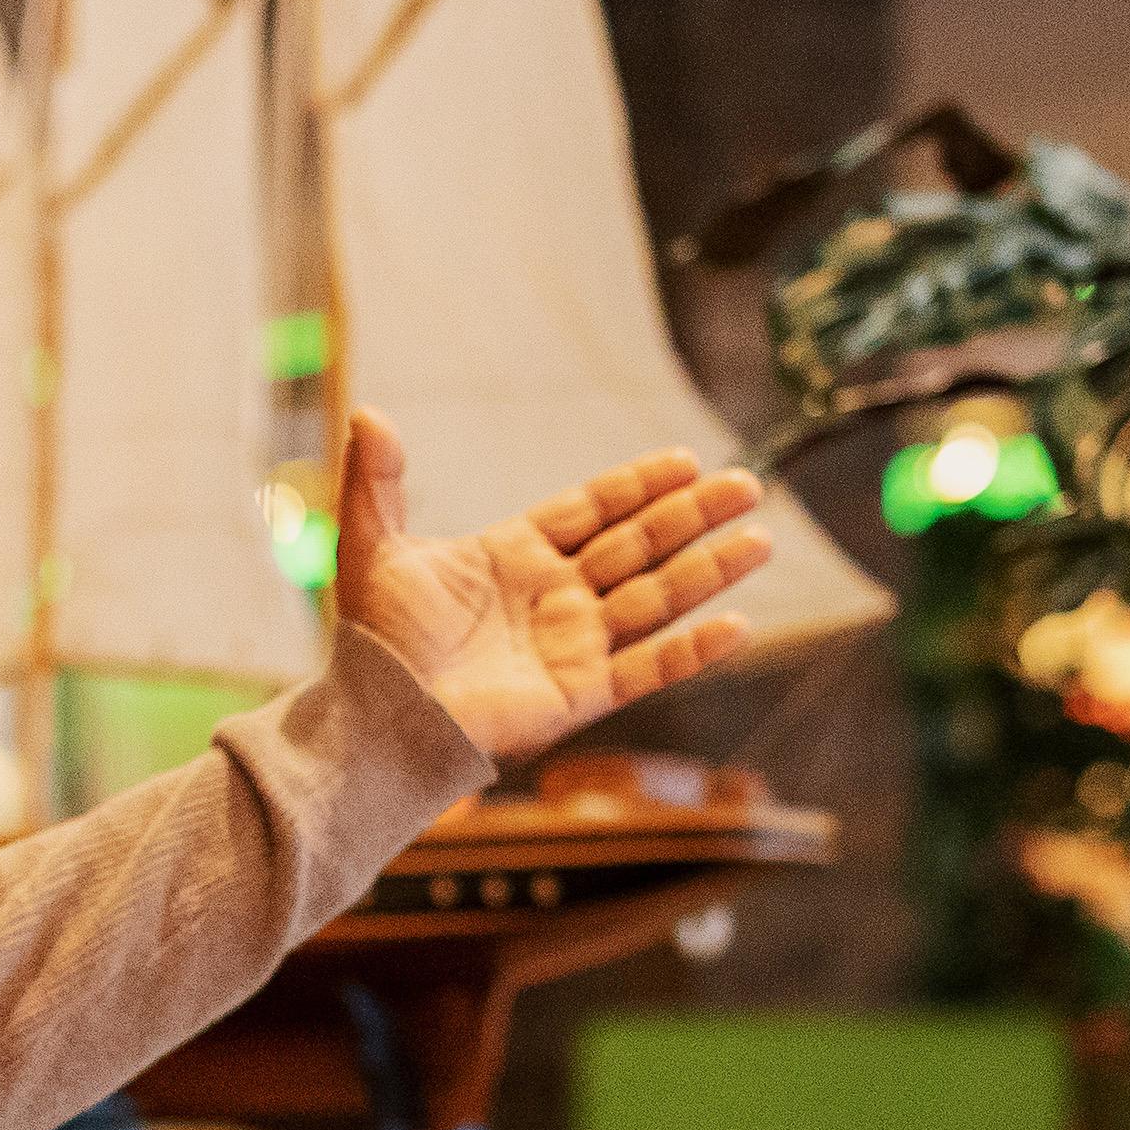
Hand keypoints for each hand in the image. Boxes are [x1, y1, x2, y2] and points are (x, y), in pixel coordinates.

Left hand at [330, 409, 772, 763]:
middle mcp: (554, 597)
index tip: (685, 460)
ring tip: (760, 538)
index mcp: (515, 556)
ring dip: (709, 569)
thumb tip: (369, 412)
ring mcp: (572, 645)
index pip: (592, 510)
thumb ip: (375, 480)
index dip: (639, 485)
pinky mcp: (580, 693)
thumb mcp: (370, 546)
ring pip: (656, 598)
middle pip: (638, 545)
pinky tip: (737, 625)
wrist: (379, 716)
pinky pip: (648, 667)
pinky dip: (692, 650)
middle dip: (692, 515)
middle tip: (746, 485)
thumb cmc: (373, 641)